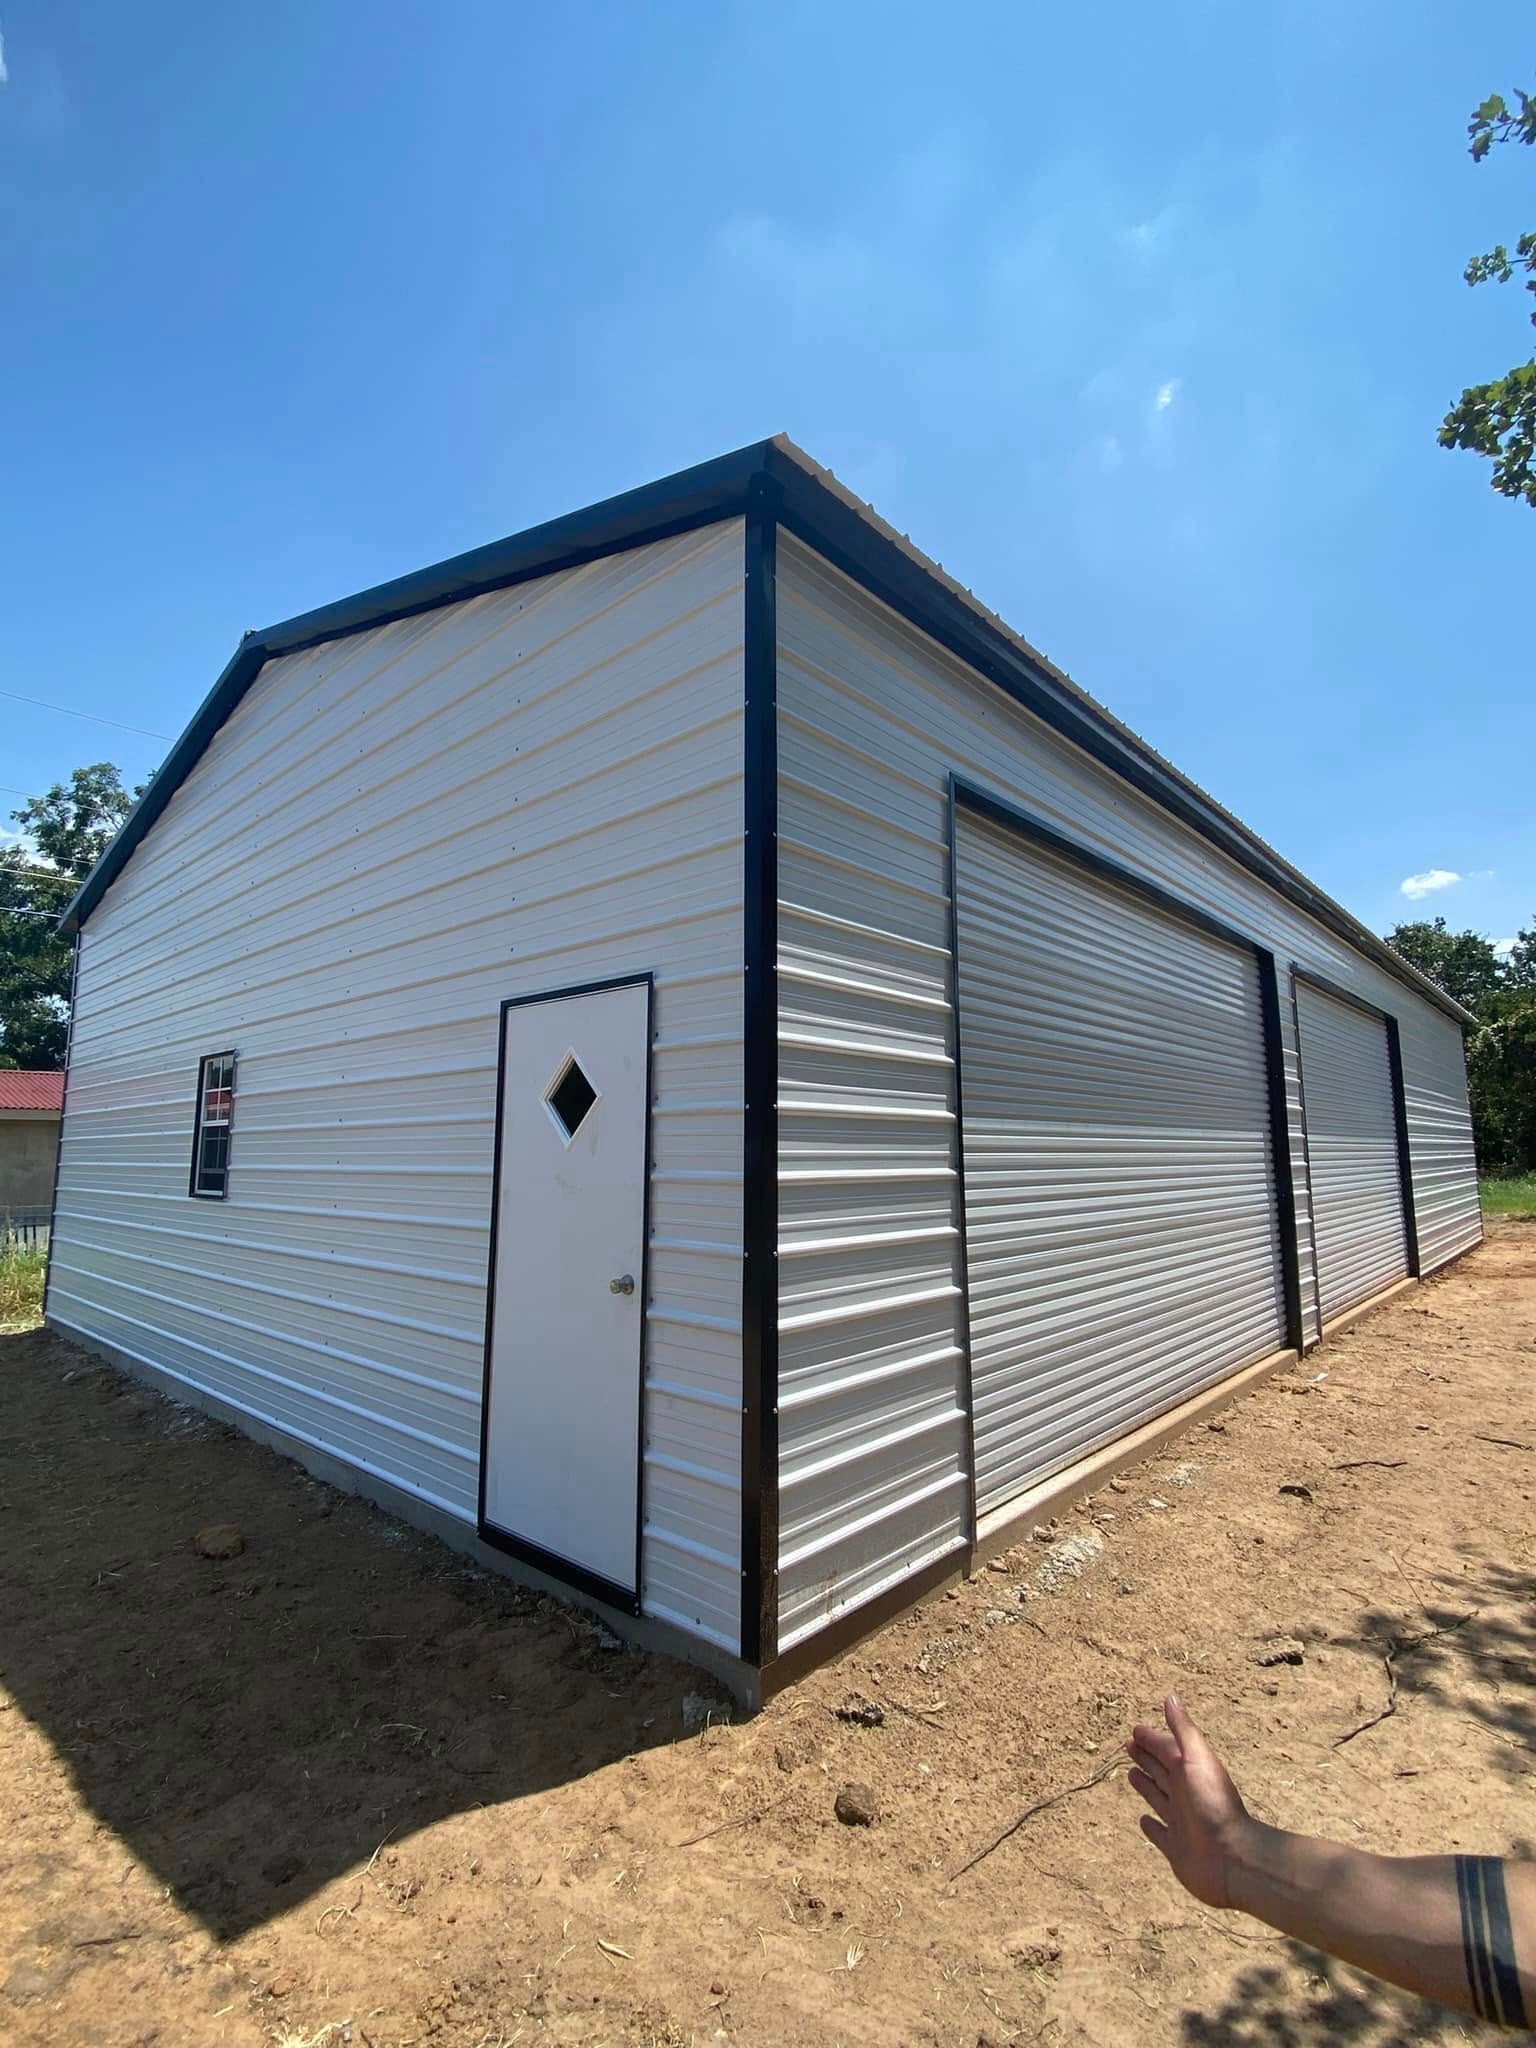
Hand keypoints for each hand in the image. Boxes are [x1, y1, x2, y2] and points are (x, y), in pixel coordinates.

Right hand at [1128, 1696, 1253, 1909]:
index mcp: (1189, 1771)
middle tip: (1129, 1746)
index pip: (1166, 1749)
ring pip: (1158, 1798)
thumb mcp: (1197, 1760)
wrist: (1231, 1858)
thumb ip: (1184, 1731)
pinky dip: (1150, 1826)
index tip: (1135, 1730)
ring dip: (1146, 1786)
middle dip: (1146, 1757)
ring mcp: (1179, 1822)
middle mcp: (1184, 1794)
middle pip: (1161, 1771)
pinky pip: (1158, 1833)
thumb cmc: (1213, 1804)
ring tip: (1131, 1775)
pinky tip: (1143, 1820)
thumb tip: (1171, 1698)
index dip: (1151, 1739)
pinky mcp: (1174, 1847)